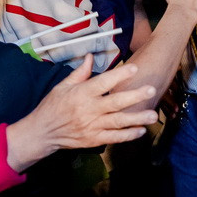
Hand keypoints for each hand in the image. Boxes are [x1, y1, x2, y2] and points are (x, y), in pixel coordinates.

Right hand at [5, 60, 158, 171]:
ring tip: (153, 115)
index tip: (134, 68)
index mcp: (82, 94)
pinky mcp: (94, 140)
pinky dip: (128, 135)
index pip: (103, 82)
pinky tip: (141, 131)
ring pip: (118, 122)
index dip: (119, 75)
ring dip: (137, 118)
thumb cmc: (52, 106)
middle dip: (135, 96)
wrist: (42, 132)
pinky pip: (114, 138)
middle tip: (152, 90)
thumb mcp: (62, 86)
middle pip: (115, 102)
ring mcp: (92, 126)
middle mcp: (89, 110)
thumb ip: (80, 73)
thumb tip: (91, 56)